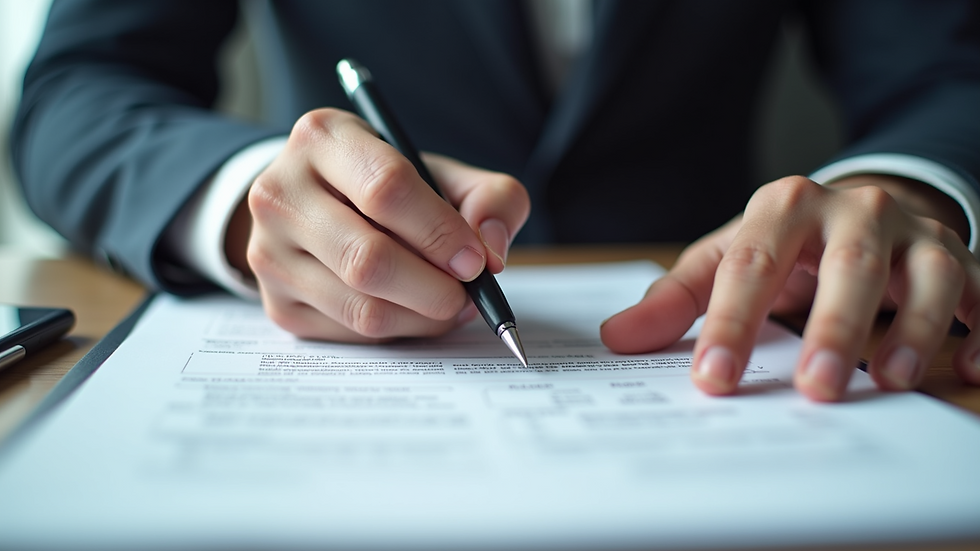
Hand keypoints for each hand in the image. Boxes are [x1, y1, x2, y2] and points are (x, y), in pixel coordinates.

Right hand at [226, 108, 528, 341]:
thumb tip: (492, 251)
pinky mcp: (276, 303)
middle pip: (368, 258)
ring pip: (360, 307)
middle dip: (434, 288)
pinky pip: (350, 334)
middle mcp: (281, 192)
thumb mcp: (442, 173)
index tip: (476, 260)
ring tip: (450, 304)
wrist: (318, 207)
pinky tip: (415, 312)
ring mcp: (269, 252)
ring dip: (421, 317)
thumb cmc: (391, 188)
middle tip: (468, 295)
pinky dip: (397, 332)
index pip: (386, 188)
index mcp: (324, 137)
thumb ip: (490, 198)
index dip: (440, 232)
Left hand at [600, 175, 979, 400]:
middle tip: (815, 388)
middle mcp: (853, 211)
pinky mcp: (957, 258)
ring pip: (924, 274)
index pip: (753, 265)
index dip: (732, 322)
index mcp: (784, 207)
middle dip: (833, 327)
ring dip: (914, 328)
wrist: (855, 209)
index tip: (713, 378)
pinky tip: (974, 367)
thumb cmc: (783, 245)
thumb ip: (677, 299)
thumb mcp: (725, 259)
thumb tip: (617, 339)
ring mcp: (911, 233)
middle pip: (846, 265)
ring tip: (892, 380)